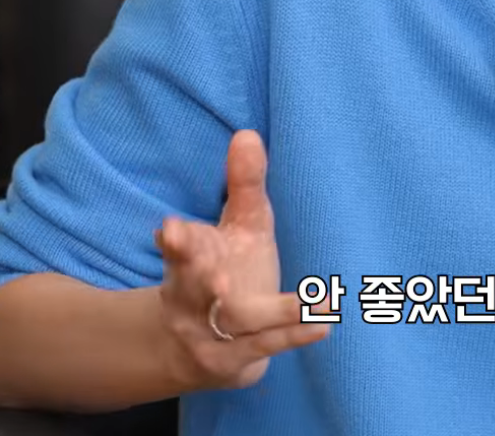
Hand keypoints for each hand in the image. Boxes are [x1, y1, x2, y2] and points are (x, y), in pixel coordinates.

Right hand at [154, 130, 328, 390]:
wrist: (196, 348)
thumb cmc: (225, 269)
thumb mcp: (236, 227)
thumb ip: (242, 186)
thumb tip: (248, 134)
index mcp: (189, 259)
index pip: (178, 249)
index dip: (175, 241)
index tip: (171, 231)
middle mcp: (191, 297)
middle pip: (194, 288)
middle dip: (202, 280)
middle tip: (216, 274)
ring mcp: (209, 332)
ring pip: (232, 322)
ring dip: (265, 313)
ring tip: (297, 305)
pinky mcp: (231, 360)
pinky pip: (264, 346)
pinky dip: (293, 335)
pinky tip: (323, 324)